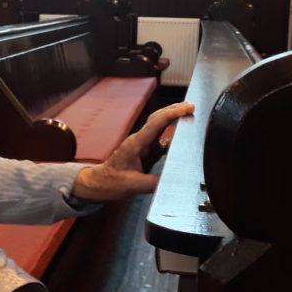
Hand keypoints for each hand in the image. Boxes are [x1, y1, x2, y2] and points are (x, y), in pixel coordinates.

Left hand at [71, 102, 193, 201]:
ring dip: (174, 121)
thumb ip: (153, 183)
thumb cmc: (111, 182)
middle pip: (158, 119)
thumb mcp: (132, 185)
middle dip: (174, 110)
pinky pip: (161, 142)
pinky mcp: (146, 153)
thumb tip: (174, 181)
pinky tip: (184, 136)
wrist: (99, 184)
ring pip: (160, 128)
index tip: (187, 108)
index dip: (172, 114)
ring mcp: (143, 146)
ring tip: (191, 115)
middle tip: (192, 106)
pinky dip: (173, 137)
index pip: (156, 124)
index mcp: (135, 144)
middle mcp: (140, 141)